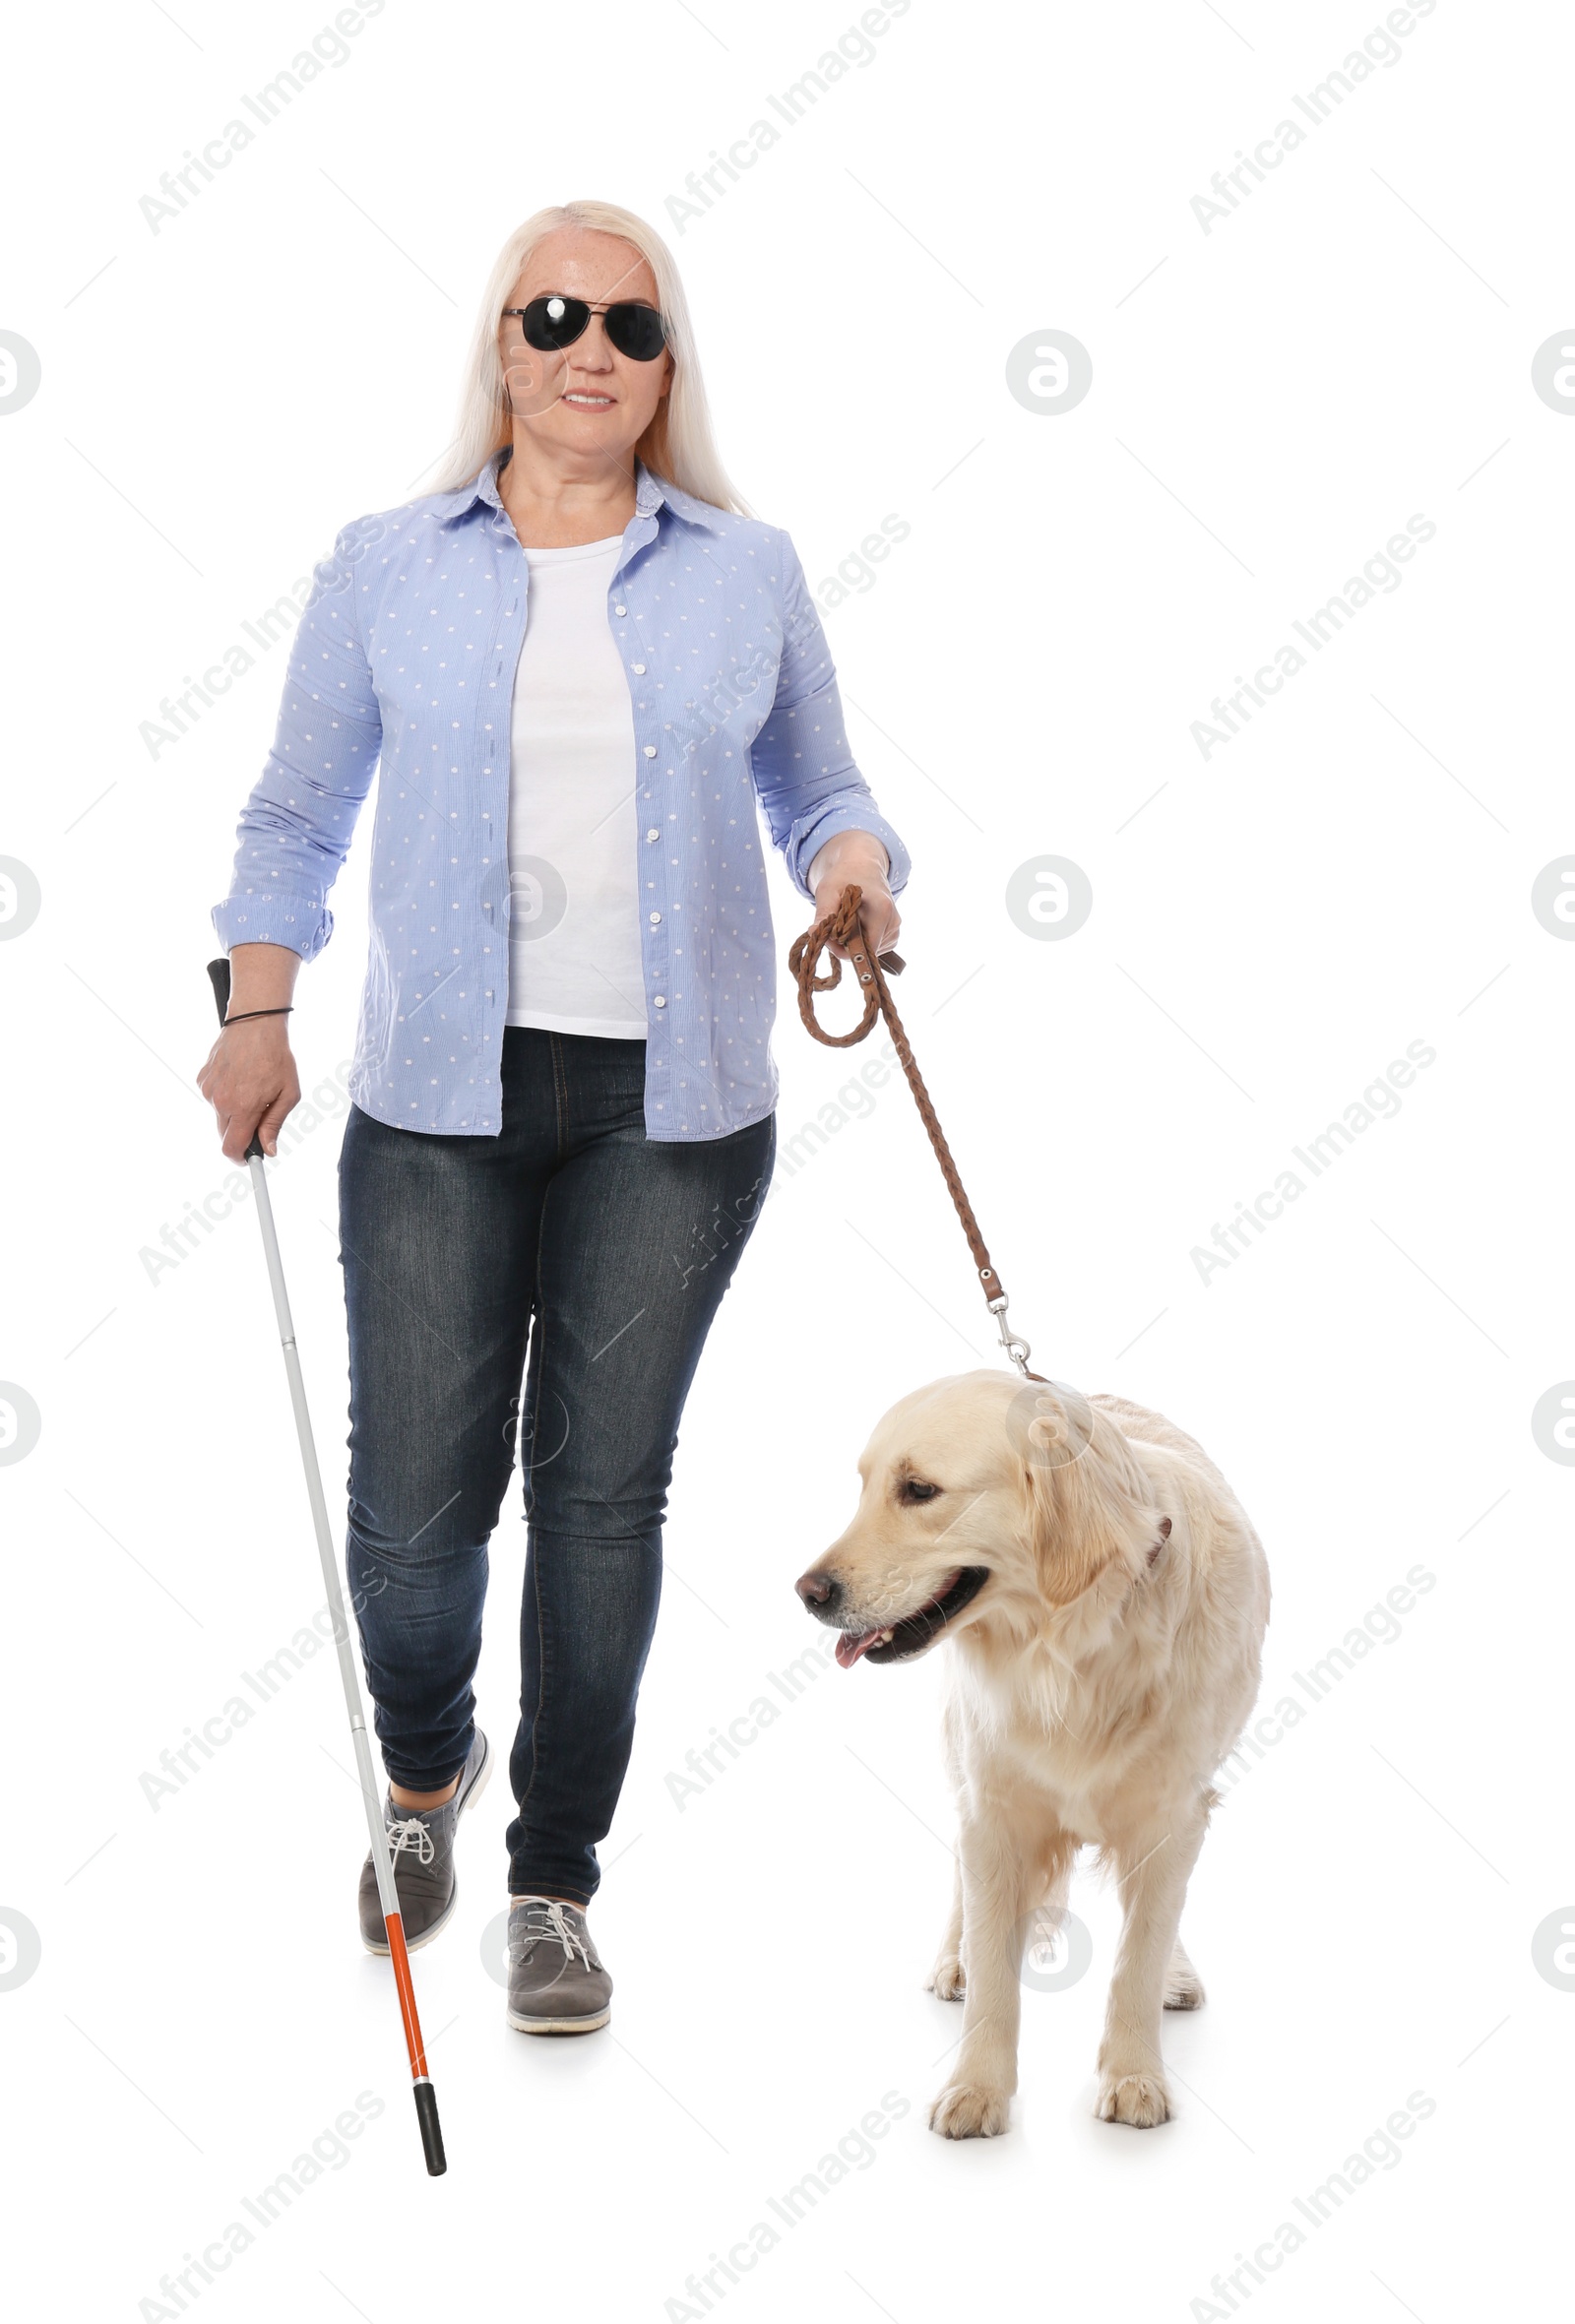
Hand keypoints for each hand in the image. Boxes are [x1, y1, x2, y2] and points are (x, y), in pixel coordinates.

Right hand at [197, 1019, 301, 1159]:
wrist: (255, 1022)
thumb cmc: (276, 1057)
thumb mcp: (288, 1094)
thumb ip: (274, 1124)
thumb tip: (268, 1150)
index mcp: (242, 1107)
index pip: (231, 1149)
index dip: (240, 1159)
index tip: (249, 1160)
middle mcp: (220, 1101)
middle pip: (225, 1135)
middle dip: (241, 1134)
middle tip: (259, 1116)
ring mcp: (208, 1089)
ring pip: (219, 1116)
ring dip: (233, 1113)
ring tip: (250, 1089)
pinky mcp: (202, 1079)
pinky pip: (213, 1098)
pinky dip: (225, 1096)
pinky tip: (238, 1078)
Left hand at [807, 831, 901, 963]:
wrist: (863, 865)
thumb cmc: (844, 876)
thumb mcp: (828, 890)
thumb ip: (824, 913)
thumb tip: (814, 934)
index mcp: (881, 911)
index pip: (862, 950)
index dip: (841, 948)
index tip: (827, 934)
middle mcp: (893, 922)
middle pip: (865, 952)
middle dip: (845, 945)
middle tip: (833, 925)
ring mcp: (895, 929)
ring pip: (868, 952)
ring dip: (852, 943)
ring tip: (847, 920)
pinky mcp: (893, 933)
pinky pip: (874, 948)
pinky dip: (861, 941)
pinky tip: (857, 924)